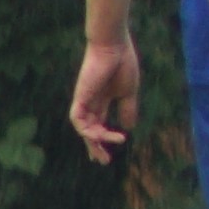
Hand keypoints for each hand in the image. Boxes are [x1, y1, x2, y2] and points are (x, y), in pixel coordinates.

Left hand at [69, 37, 140, 164]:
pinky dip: (89, 131)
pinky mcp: (80, 98)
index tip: (109, 154)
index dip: (103, 139)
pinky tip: (103, 135)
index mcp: (103, 99)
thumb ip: (128, 109)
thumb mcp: (128, 92)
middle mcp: (91, 102)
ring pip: (84, 128)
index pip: (99, 124)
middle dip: (95, 146)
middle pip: (89, 129)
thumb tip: (129, 128)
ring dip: (94, 142)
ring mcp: (84, 100)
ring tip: (106, 154)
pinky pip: (79, 120)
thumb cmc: (122, 64)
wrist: (113, 47)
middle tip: (103, 161)